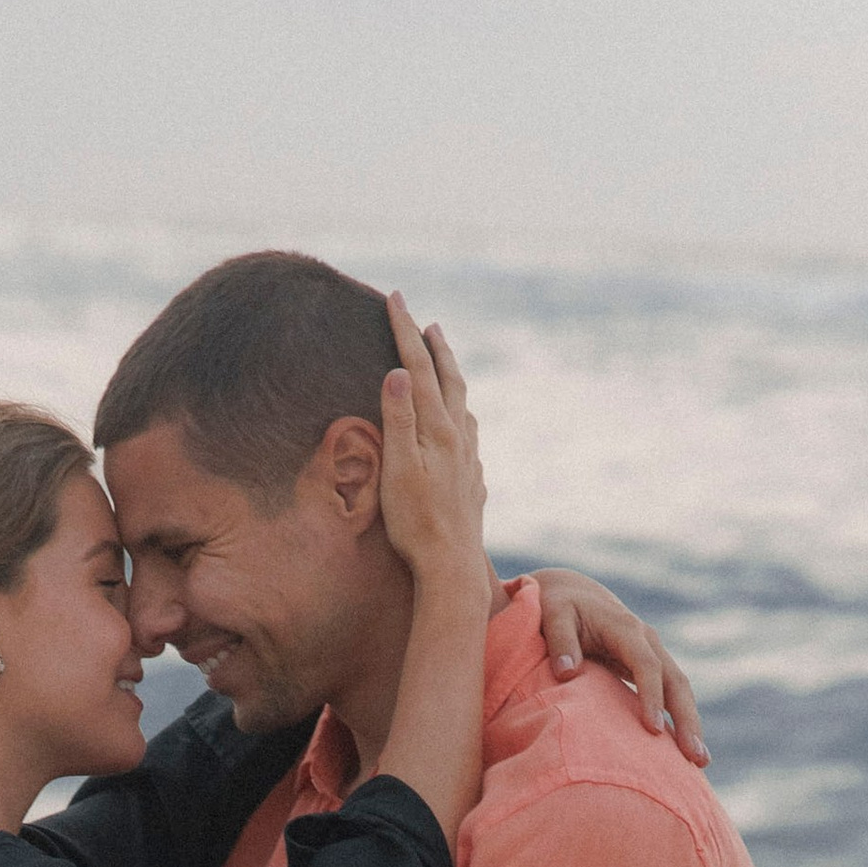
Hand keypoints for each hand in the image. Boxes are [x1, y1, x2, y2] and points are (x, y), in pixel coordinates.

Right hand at [374, 294, 485, 598]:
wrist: (451, 568)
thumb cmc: (416, 524)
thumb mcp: (398, 470)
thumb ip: (399, 420)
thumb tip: (398, 373)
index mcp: (437, 429)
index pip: (417, 368)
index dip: (405, 331)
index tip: (395, 298)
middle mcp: (458, 438)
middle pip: (448, 379)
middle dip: (434, 346)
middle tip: (425, 321)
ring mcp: (469, 459)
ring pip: (462, 404)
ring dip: (450, 377)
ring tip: (443, 361)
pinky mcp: (472, 482)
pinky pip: (467, 434)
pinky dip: (459, 413)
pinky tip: (457, 423)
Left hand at [530, 573, 708, 767]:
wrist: (571, 593)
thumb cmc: (558, 606)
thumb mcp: (552, 614)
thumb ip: (559, 640)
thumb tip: (567, 671)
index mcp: (626, 629)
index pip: (646, 665)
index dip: (651, 696)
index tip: (652, 730)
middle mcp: (647, 640)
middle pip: (675, 681)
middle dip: (686, 719)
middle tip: (694, 757)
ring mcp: (652, 654)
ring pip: (680, 690)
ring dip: (691, 725)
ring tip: (700, 763)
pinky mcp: (650, 668)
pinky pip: (671, 695)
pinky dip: (680, 721)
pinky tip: (684, 752)